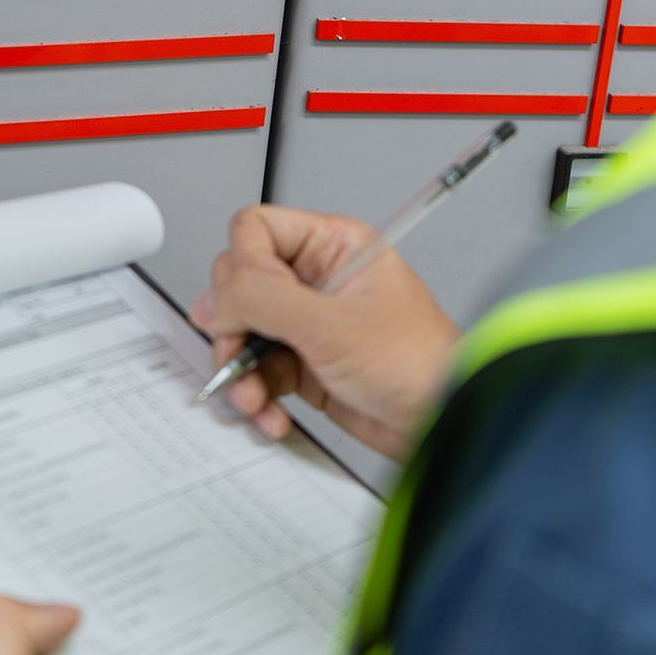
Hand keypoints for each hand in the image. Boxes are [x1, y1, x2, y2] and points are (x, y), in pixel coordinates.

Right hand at [192, 205, 460, 457]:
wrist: (440, 425)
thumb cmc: (418, 365)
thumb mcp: (333, 326)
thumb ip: (266, 301)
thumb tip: (215, 298)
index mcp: (333, 246)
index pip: (256, 229)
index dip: (242, 266)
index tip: (245, 306)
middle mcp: (316, 278)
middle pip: (239, 283)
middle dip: (234, 329)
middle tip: (242, 354)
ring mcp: (308, 322)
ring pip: (243, 331)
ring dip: (241, 370)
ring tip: (254, 397)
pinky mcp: (304, 363)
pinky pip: (258, 370)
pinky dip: (256, 394)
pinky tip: (270, 412)